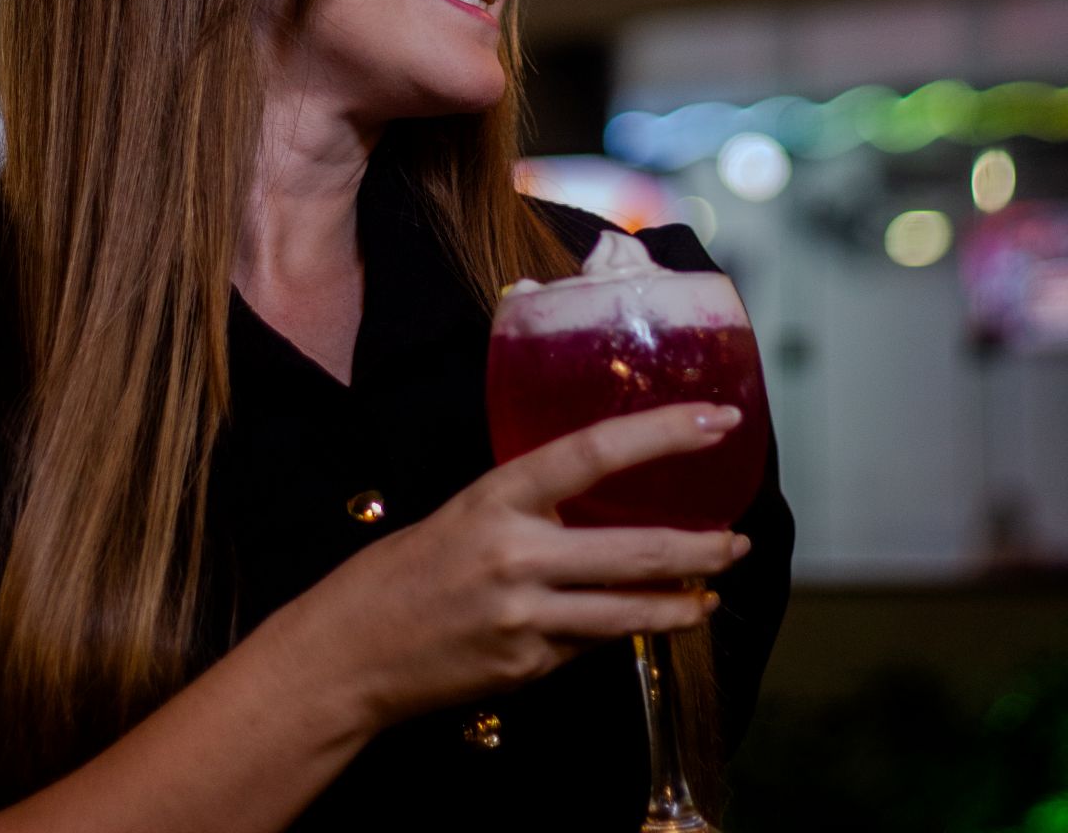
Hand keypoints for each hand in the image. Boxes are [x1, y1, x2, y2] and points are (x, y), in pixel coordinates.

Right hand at [283, 402, 750, 731]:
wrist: (350, 652)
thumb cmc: (405, 570)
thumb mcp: (464, 512)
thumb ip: (528, 505)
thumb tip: (595, 493)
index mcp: (496, 497)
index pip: (593, 452)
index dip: (661, 433)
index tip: (715, 420)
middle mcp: (515, 555)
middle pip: (632, 549)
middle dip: (699, 547)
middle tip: (737, 537)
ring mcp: (524, 619)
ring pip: (628, 610)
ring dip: (683, 600)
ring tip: (712, 588)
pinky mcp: (527, 668)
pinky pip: (592, 643)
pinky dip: (625, 628)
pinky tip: (647, 619)